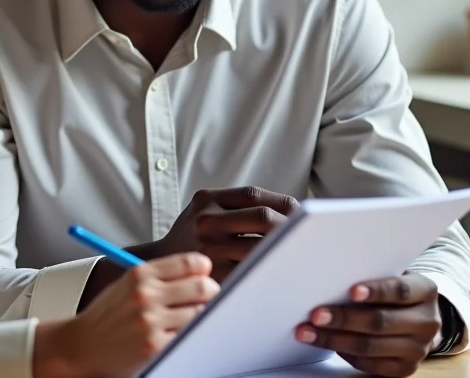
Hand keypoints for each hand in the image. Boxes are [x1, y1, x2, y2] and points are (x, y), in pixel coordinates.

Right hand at [33, 253, 218, 377]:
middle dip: (211, 293)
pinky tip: (181, 336)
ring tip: (192, 320)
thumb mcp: (127, 285)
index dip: (203, 270)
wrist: (81, 346)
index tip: (205, 276)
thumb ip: (160, 277)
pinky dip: (190, 336)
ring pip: (200, 313)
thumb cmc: (108, 316)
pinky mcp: (154, 347)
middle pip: (202, 287)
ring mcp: (150, 321)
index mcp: (139, 274)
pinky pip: (188, 337)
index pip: (189, 263)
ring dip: (202, 317)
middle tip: (209, 299)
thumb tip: (202, 274)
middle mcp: (145, 295)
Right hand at [152, 186, 299, 282]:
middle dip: (289, 226)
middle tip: (309, 233)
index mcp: (206, 199)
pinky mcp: (213, 273)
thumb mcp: (204, 209)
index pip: (253, 195)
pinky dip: (268, 270)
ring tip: (301, 252)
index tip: (300, 212)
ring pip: (259, 246)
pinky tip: (281, 270)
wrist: (160, 264)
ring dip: (283, 249)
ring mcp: (208, 247)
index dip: (281, 202)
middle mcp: (205, 219)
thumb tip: (291, 209)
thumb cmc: (192, 236)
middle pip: (261, 218)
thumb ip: (236, 205)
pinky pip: (249, 271)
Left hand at [295, 272, 441, 377]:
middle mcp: (427, 321)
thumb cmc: (393, 292)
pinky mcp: (406, 368)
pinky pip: (371, 365)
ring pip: (371, 346)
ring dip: (335, 340)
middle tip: (316, 315)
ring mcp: (419, 348)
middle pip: (381, 321)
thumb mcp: (391, 276)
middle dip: (344, 318)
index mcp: (426, 291)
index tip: (351, 291)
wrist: (417, 319)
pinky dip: (345, 354)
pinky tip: (327, 345)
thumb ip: (371, 276)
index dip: (375, 291)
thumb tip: (330, 278)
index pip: (400, 290)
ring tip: (309, 333)